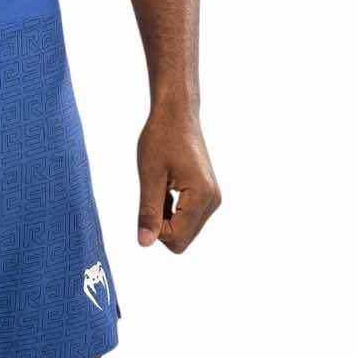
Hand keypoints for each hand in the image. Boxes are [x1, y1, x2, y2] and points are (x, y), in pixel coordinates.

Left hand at [136, 109, 220, 252]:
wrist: (177, 113)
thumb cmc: (161, 138)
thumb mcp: (149, 177)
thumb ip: (148, 212)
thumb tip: (145, 243)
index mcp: (202, 196)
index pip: (175, 238)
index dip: (153, 228)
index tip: (148, 200)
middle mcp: (213, 201)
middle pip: (181, 240)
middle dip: (161, 226)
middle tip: (153, 194)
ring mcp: (212, 198)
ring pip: (183, 232)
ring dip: (165, 218)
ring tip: (160, 188)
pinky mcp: (207, 195)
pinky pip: (186, 220)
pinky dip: (171, 212)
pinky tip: (166, 189)